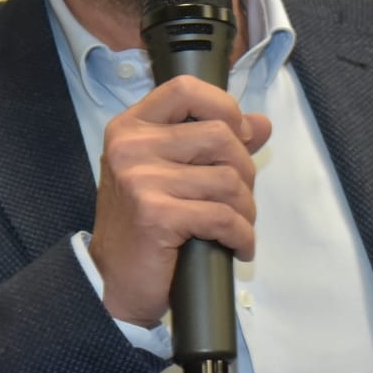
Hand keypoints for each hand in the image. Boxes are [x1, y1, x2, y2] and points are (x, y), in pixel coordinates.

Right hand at [91, 75, 272, 327]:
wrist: (111, 282)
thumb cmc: (143, 226)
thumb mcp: (171, 173)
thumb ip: (213, 143)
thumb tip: (262, 123)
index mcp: (131, 127)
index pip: (186, 89)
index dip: (224, 107)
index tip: (240, 136)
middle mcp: (130, 147)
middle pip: (220, 136)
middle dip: (245, 171)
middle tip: (239, 199)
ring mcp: (140, 180)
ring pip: (228, 180)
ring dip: (246, 210)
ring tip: (238, 227)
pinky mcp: (156, 215)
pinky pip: (223, 217)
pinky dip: (241, 236)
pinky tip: (238, 247)